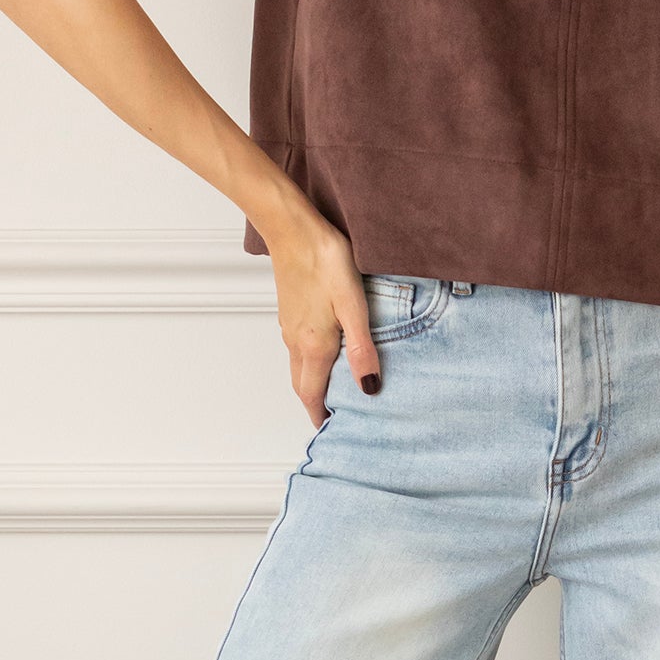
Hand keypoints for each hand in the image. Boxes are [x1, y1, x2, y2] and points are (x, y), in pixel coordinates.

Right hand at [264, 209, 379, 426]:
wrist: (293, 228)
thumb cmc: (324, 260)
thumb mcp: (353, 305)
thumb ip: (362, 349)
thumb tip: (369, 388)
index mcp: (313, 345)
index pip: (312, 394)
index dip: (320, 415)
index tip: (331, 431)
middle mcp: (296, 340)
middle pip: (302, 385)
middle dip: (314, 404)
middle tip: (333, 417)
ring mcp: (290, 325)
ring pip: (298, 366)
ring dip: (311, 383)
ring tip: (332, 391)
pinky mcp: (290, 310)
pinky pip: (297, 347)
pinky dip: (308, 362)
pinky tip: (325, 352)